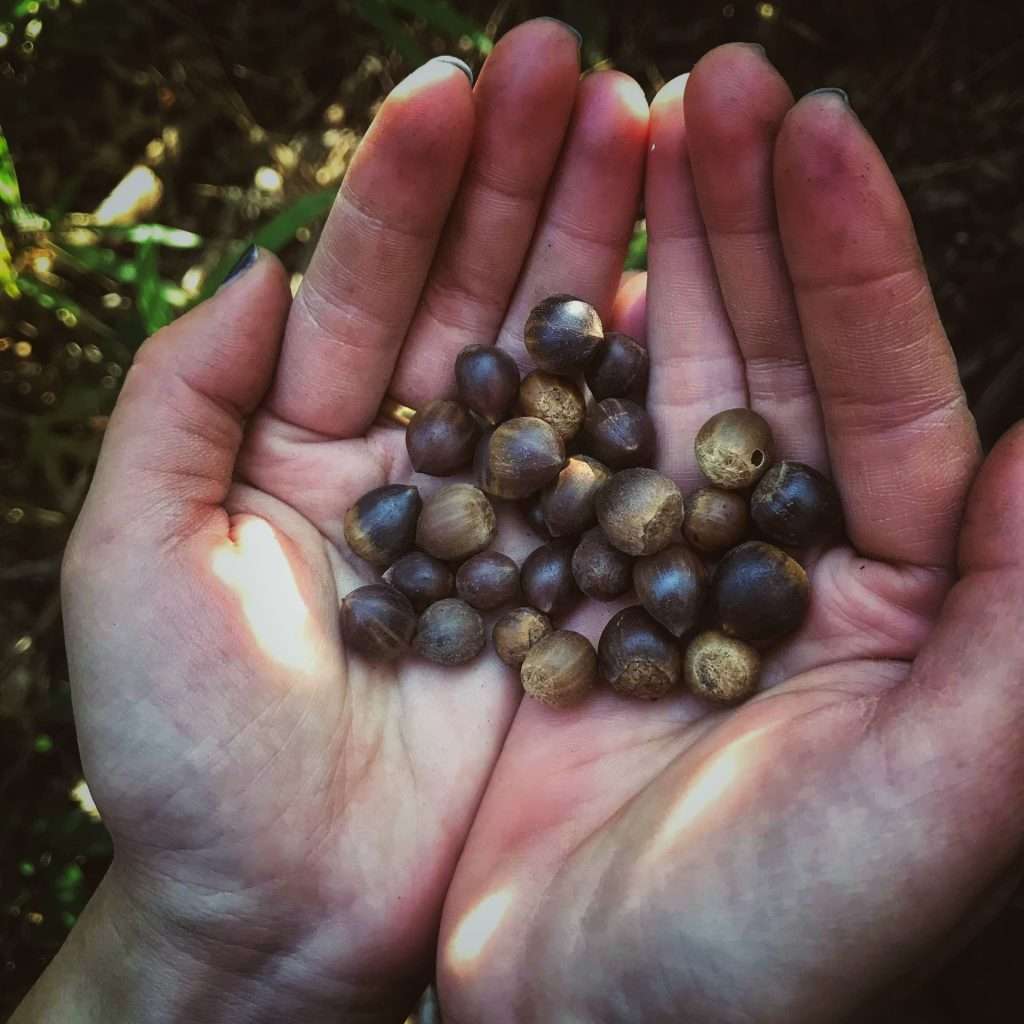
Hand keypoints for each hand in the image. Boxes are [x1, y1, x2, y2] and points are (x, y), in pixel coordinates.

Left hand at [15, 20, 652, 1022]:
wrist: (275, 905)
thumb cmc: (181, 748)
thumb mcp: (136, 553)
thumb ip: (183, 399)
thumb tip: (265, 265)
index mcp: (303, 441)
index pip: (365, 282)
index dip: (409, 180)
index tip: (459, 80)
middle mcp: (411, 463)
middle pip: (472, 296)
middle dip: (521, 180)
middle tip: (579, 69)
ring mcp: (497, 520)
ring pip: (548, 361)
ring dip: (589, 248)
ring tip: (643, 134)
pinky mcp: (561, 589)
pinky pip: (604, 469)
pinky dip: (637, 380)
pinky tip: (674, 287)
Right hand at [438, 46, 1022, 1022]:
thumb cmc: (762, 950)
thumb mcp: (920, 805)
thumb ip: (1021, 637)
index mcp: (890, 595)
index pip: (881, 391)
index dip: (844, 256)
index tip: (807, 126)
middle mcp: (780, 562)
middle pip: (766, 356)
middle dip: (743, 218)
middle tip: (708, 81)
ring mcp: (660, 567)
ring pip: (659, 385)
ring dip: (647, 261)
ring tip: (620, 129)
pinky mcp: (560, 592)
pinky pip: (559, 457)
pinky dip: (549, 368)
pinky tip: (539, 278)